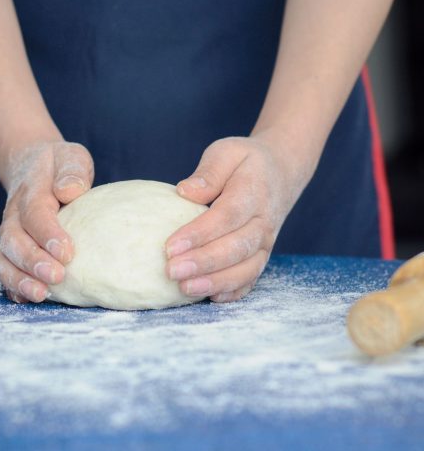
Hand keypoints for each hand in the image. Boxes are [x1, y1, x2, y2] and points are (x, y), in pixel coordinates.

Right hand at [0, 141, 93, 302]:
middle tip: (57, 277)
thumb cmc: (59, 166)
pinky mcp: (10, 249)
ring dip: (19, 279)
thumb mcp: (71, 157)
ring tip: (42, 295)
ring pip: (3, 258)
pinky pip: (4, 270)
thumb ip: (72, 170)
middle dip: (33, 261)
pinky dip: (12, 286)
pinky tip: (29, 299)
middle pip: (13, 240)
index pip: (34, 213)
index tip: (67, 252)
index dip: (47, 233)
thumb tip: (69, 190)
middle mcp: (14, 215)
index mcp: (30, 191)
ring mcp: (9, 233)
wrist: (32, 166)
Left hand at [165, 135, 308, 302]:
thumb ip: (209, 172)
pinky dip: (233, 291)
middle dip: (203, 263)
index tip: (169, 246)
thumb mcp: (227, 152)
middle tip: (171, 271)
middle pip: (235, 247)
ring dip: (215, 281)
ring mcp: (265, 243)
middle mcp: (263, 222)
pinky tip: (210, 298)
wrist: (280, 172)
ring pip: (245, 268)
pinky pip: (251, 279)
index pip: (226, 217)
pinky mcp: (261, 256)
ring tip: (185, 289)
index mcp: (253, 192)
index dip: (199, 234)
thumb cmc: (244, 162)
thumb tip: (185, 192)